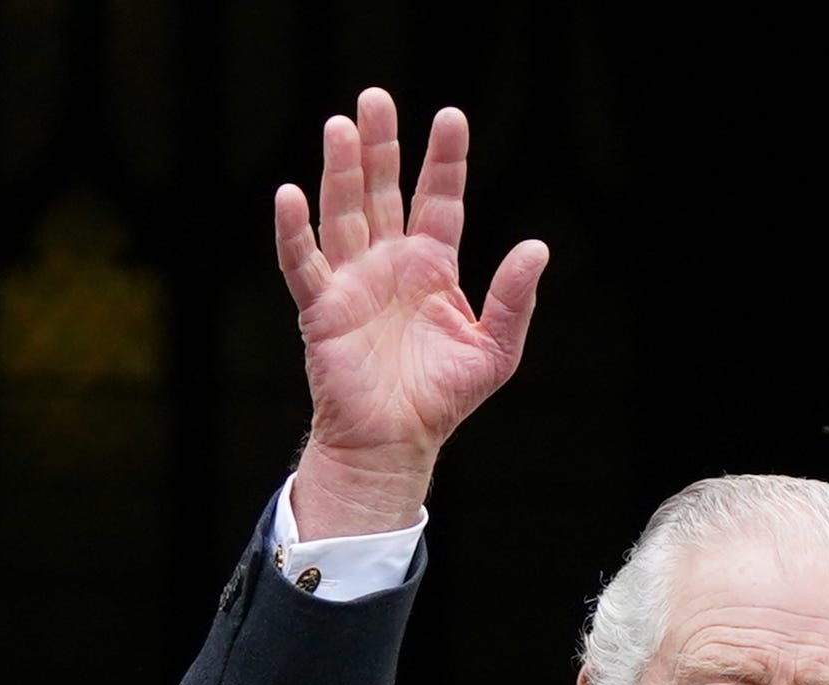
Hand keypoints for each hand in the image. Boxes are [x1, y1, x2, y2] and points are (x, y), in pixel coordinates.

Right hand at [273, 91, 547, 536]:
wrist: (396, 443)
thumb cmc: (441, 398)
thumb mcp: (494, 349)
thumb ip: (515, 299)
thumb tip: (536, 246)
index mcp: (432, 266)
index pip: (439, 200)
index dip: (445, 161)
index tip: (451, 117)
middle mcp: (389, 263)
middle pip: (383, 191)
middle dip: (380, 146)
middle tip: (375, 97)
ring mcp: (353, 281)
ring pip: (344, 213)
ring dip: (340, 171)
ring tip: (340, 126)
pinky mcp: (322, 308)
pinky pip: (303, 263)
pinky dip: (294, 231)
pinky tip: (291, 195)